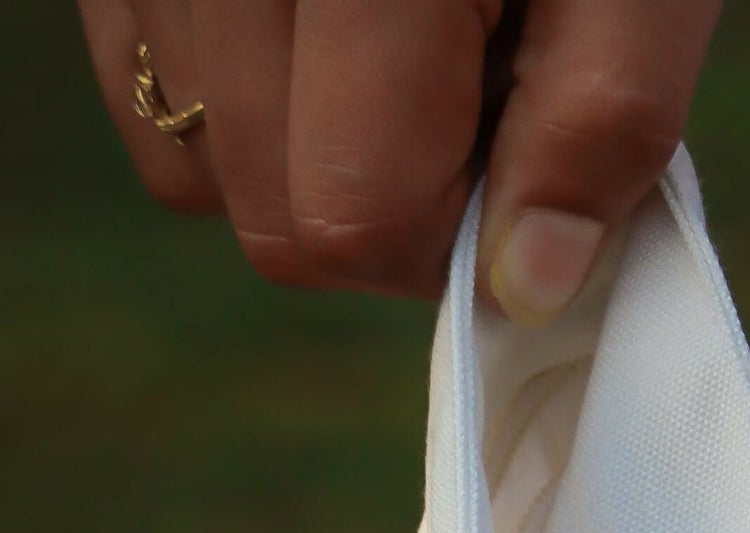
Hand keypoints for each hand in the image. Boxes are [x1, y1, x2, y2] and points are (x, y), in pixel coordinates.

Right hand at [77, 0, 720, 306]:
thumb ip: (603, 122)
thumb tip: (523, 289)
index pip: (355, 217)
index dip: (453, 232)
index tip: (514, 145)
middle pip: (272, 215)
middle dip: (383, 197)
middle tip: (464, 82)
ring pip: (200, 164)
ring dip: (308, 144)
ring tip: (395, 27)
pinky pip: (147, 85)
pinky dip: (239, 90)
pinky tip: (317, 17)